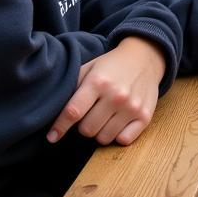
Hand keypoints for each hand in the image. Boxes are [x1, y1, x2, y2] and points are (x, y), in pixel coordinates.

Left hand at [48, 36, 164, 145]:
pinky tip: (118, 123)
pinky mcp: (145, 115)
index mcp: (98, 82)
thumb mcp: (90, 68)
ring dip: (100, 131)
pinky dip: (118, 135)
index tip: (52, 136)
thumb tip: (52, 112)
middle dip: (84, 126)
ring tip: (104, 118)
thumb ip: (72, 88)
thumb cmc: (112, 65)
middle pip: (87, 130)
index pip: (73, 112)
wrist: (145, 56)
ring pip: (104, 138)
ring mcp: (132, 106)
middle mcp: (116, 95)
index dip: (59, 127)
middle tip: (90, 115)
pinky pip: (123, 140)